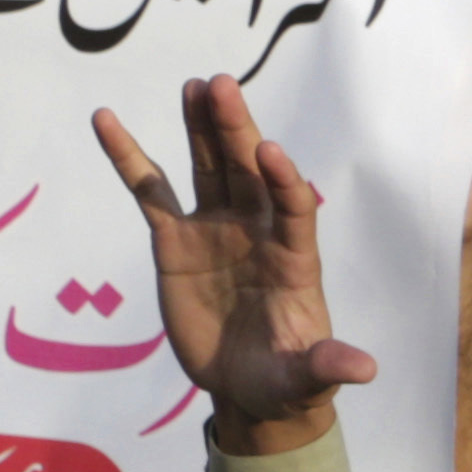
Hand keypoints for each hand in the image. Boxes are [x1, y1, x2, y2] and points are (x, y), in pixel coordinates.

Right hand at [93, 78, 379, 451]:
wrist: (249, 386)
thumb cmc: (287, 379)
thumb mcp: (307, 378)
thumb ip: (327, 366)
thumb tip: (365, 369)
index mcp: (295, 258)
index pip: (293, 207)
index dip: (285, 180)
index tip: (271, 151)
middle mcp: (257, 231)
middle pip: (249, 171)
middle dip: (237, 130)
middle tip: (222, 84)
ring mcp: (215, 229)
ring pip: (208, 168)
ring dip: (201, 127)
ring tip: (195, 85)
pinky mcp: (175, 240)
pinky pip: (150, 192)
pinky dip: (130, 157)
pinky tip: (107, 120)